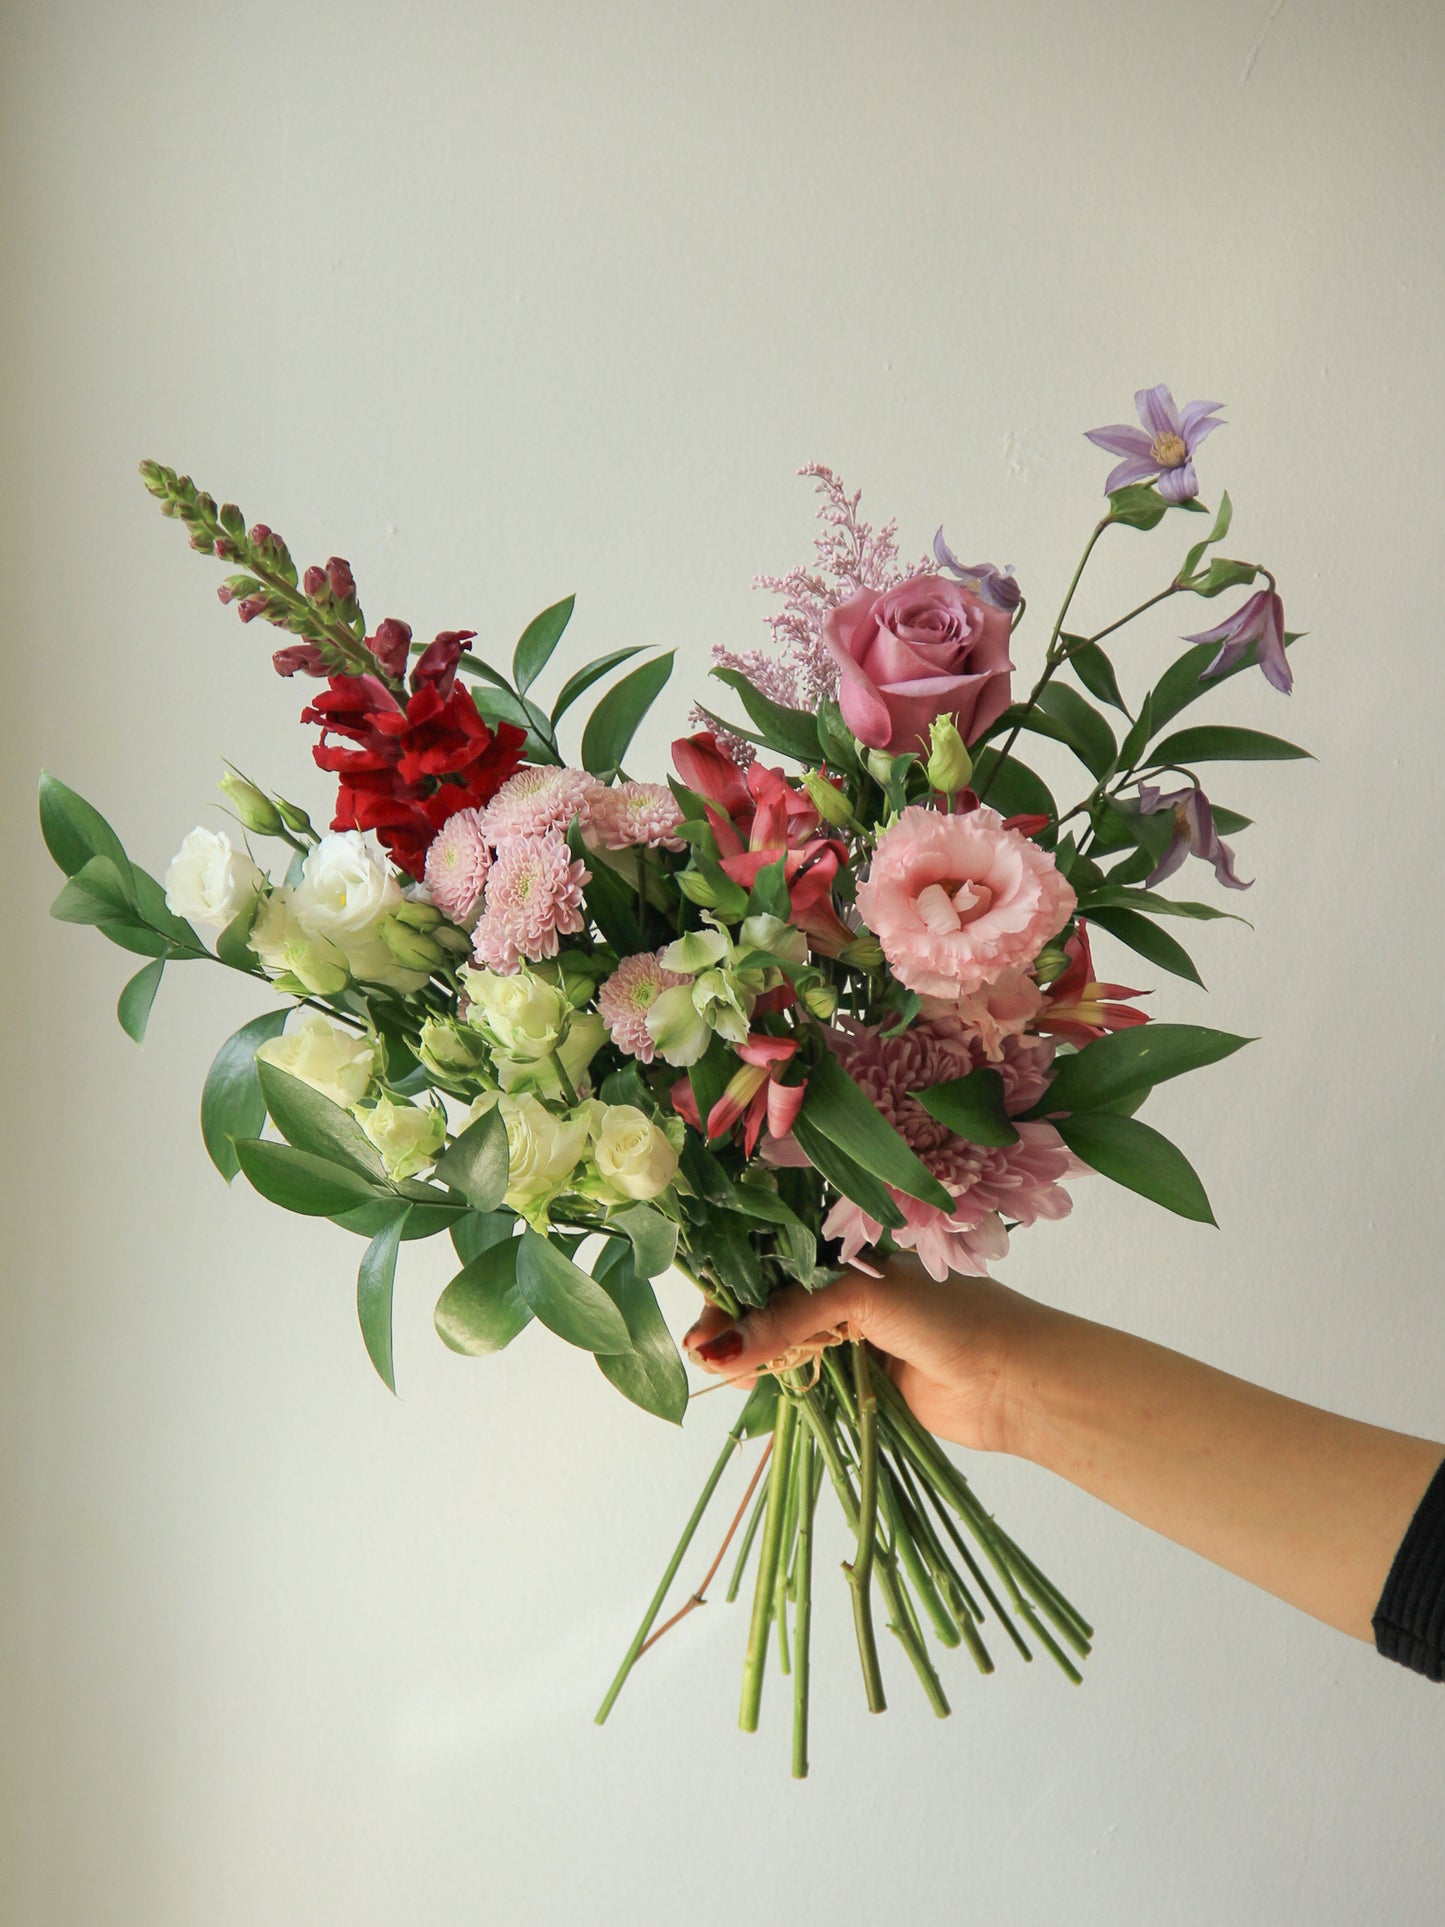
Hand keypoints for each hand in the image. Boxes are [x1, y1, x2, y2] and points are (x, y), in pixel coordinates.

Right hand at [682, 1256, 1049, 1454]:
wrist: (1014, 1382)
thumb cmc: (951, 1319)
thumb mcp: (865, 1298)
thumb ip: (793, 1315)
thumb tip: (722, 1344)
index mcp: (853, 1257)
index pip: (778, 1262)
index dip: (737, 1284)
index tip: (702, 1313)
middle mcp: (849, 1293)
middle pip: (775, 1303)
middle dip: (736, 1322)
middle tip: (702, 1349)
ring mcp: (854, 1339)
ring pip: (787, 1343)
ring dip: (753, 1354)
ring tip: (721, 1368)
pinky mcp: (862, 1384)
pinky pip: (809, 1380)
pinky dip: (780, 1382)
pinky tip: (751, 1384)